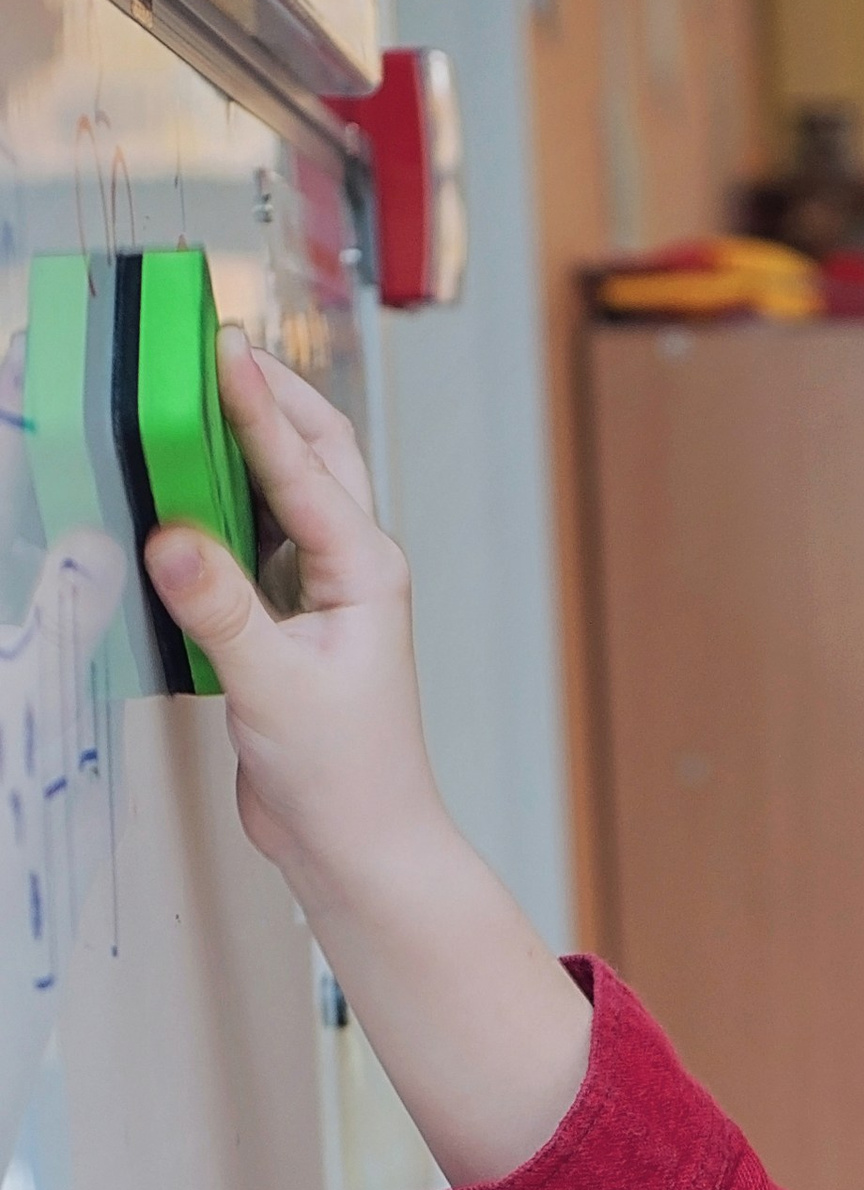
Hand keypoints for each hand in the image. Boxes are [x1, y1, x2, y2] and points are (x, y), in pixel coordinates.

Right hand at [144, 331, 452, 924]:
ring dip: (241, 442)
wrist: (357, 847)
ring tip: (186, 394)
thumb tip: (172, 536)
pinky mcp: (284, 622)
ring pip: (280, 491)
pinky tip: (176, 492)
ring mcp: (319, 593)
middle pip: (313, 451)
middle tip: (207, 342)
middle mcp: (349, 569)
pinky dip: (215, 506)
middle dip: (266, 394)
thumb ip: (221, 610)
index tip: (217, 345)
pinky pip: (249, 541)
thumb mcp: (274, 689)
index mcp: (365, 570)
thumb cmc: (347, 779)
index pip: (302, 465)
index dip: (255, 401)